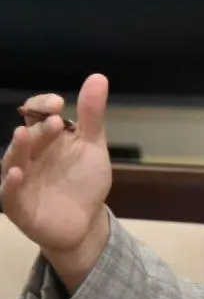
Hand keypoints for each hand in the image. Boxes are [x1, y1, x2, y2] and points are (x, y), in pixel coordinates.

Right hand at [1, 74, 112, 287]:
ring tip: (24, 134)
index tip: (58, 103)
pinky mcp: (19, 205)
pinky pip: (10, 194)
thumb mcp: (92, 145)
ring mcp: (22, 180)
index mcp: (45, 139)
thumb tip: (98, 77)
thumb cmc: (84, 180)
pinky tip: (17, 173)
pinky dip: (11, 184)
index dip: (42, 106)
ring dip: (19, 148)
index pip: (35, 115)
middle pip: (29, 138)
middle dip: (39, 129)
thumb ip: (92, 115)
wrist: (85, 221)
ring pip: (14, 162)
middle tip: (53, 120)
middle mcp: (29, 156)